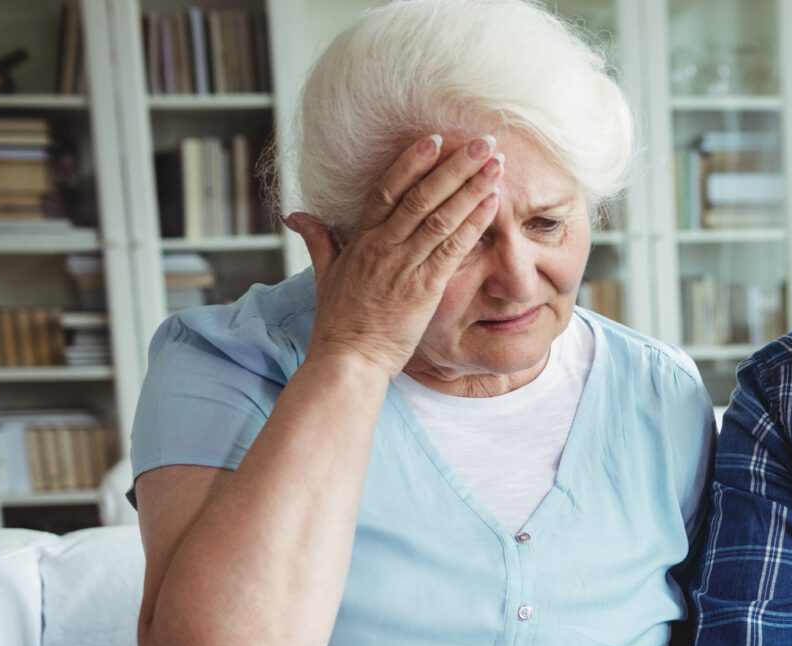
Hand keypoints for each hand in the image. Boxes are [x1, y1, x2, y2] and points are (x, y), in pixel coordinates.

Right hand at [284, 133, 504, 377]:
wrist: (349, 360)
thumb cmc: (340, 322)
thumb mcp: (324, 274)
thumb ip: (318, 240)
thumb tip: (296, 216)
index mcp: (361, 239)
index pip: (386, 189)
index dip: (411, 162)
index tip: (434, 138)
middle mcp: (383, 246)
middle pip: (421, 195)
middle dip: (454, 166)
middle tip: (481, 140)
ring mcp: (404, 265)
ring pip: (440, 216)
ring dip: (471, 187)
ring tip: (495, 164)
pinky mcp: (424, 288)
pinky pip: (452, 248)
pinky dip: (473, 223)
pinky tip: (492, 203)